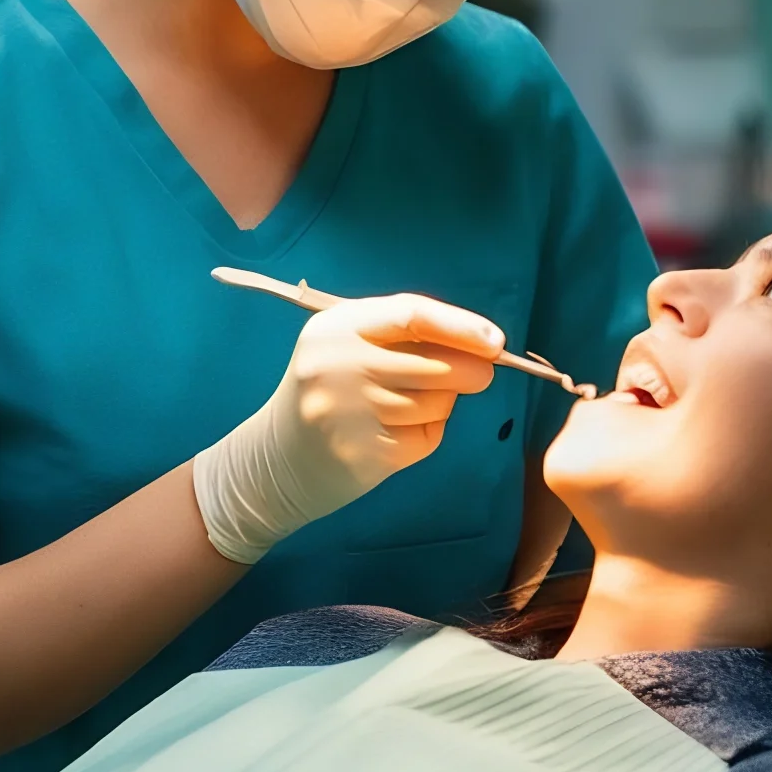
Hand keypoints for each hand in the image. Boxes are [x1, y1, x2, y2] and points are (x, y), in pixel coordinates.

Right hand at [194, 293, 503, 564]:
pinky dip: (427, 433)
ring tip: (414, 405)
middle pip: (435, 365)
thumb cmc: (328, 390)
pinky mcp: (365, 454)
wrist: (275, 457)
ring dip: (442, 404)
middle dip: (472, 371)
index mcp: (337, 327)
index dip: (462, 327)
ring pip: (436, 403)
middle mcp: (339, 365)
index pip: (412, 315)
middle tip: (481, 375)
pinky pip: (426, 437)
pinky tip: (400, 432)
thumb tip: (478, 343)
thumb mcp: (347, 344)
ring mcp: (350, 413)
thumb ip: (401, 335)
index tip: (495, 341)